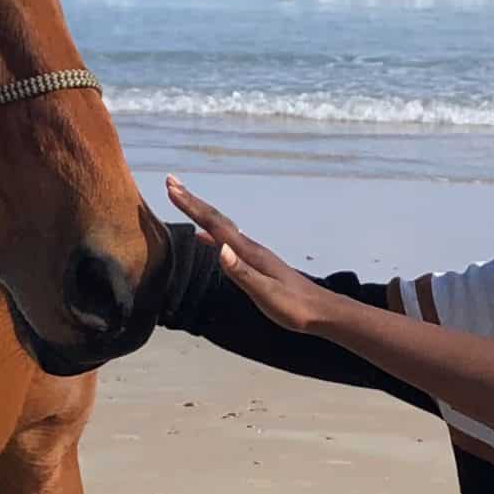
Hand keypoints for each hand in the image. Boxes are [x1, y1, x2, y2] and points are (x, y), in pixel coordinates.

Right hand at [164, 177, 330, 333]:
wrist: (322, 311)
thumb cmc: (294, 307)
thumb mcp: (266, 294)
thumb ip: (242, 273)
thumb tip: (219, 249)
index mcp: (248, 253)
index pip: (214, 225)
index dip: (191, 206)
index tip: (171, 187)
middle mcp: (249, 248)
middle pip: (216, 219)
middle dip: (192, 201)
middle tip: (171, 182)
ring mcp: (253, 254)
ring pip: (220, 226)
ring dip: (200, 213)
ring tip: (183, 201)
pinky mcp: (256, 263)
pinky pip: (227, 241)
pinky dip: (212, 233)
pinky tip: (206, 237)